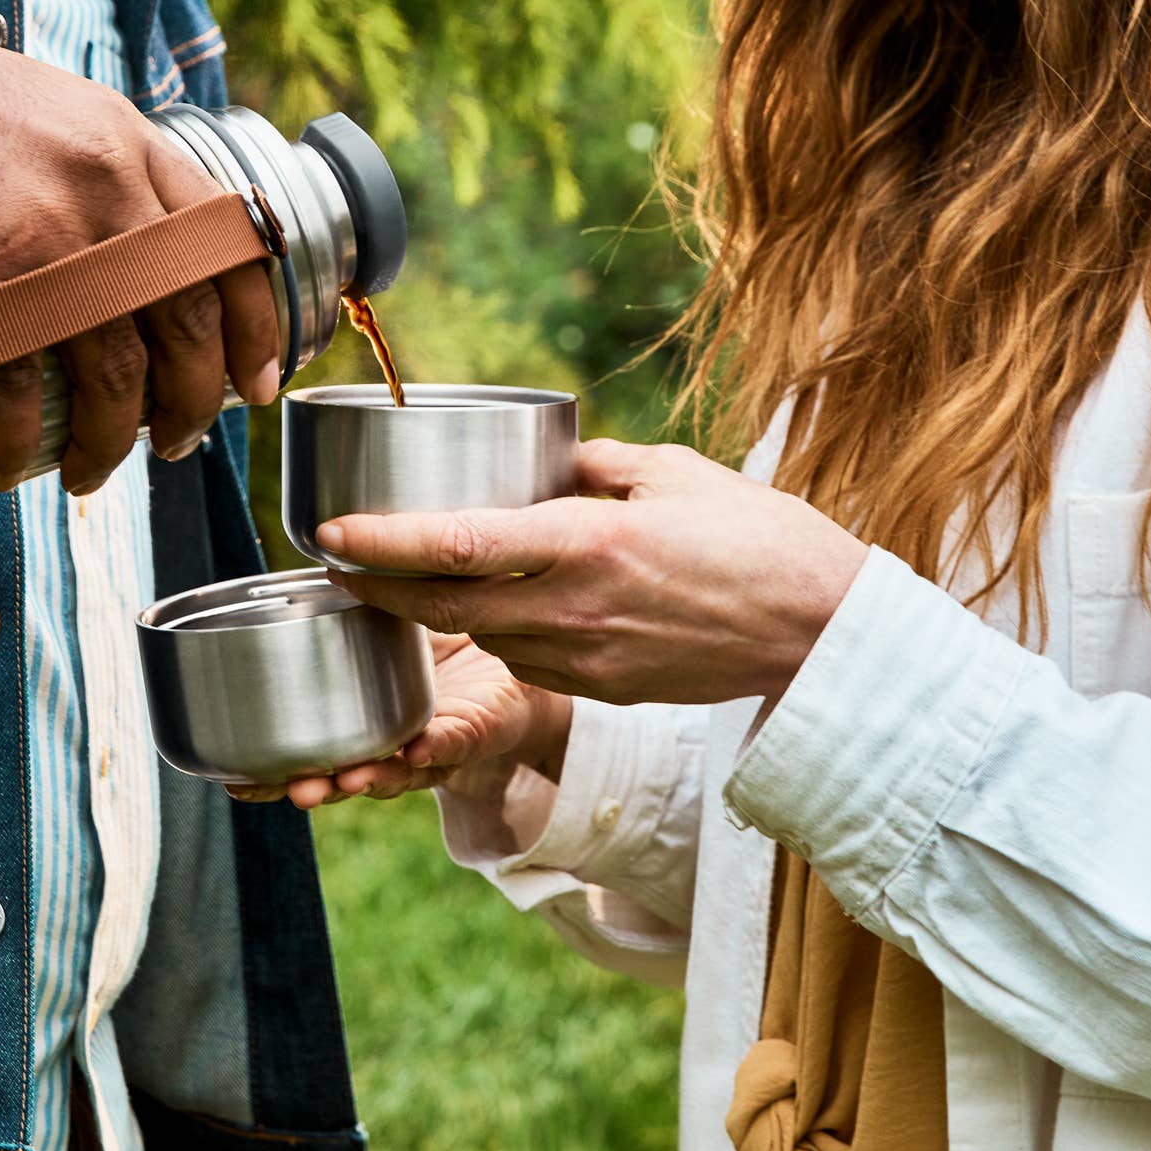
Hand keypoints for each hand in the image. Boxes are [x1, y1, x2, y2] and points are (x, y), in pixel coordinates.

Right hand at [0, 0, 279, 492]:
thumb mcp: (46, 113)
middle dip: (190, 401)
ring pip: (116, 369)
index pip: (229, 244)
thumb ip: (96, 172)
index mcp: (131, 143)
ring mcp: (52, 231)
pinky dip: (19, 438)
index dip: (254, 326)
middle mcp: (110, 185)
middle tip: (176, 443)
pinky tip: (7, 461)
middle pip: (185, 320)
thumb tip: (130, 258)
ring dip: (111, 439)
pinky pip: (24, 383)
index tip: (255, 382)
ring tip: (93, 472)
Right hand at [226, 633, 570, 808]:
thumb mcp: (393, 622)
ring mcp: (435, 742)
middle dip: (313, 786)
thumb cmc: (450, 643)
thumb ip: (358, 602)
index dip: (272, 772)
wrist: (521, 655)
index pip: (311, 755)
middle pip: (345, 776)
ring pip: (398, 772)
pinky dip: (435, 748)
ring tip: (345, 779)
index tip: (232, 780)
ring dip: (369, 777)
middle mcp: (393, 744)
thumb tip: (316, 545)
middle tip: (281, 789)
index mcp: (363, 723)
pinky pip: (456, 742)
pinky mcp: (478, 728)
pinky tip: (415, 750)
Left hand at [314, 439, 870, 706]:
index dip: (382, 542)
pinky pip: (526, 661)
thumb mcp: (671, 471)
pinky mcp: (604, 690)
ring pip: (482, 636)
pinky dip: (497, 633)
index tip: (328, 530)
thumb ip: (593, 464)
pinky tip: (492, 607)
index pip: (457, 545)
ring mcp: (587, 660)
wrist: (821, 632)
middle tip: (336, 557)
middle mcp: (574, 609)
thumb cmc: (759, 537)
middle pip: (445, 604)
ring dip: (433, 612)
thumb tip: (543, 460)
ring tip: (398, 577)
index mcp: (586, 543)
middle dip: (378, 585)